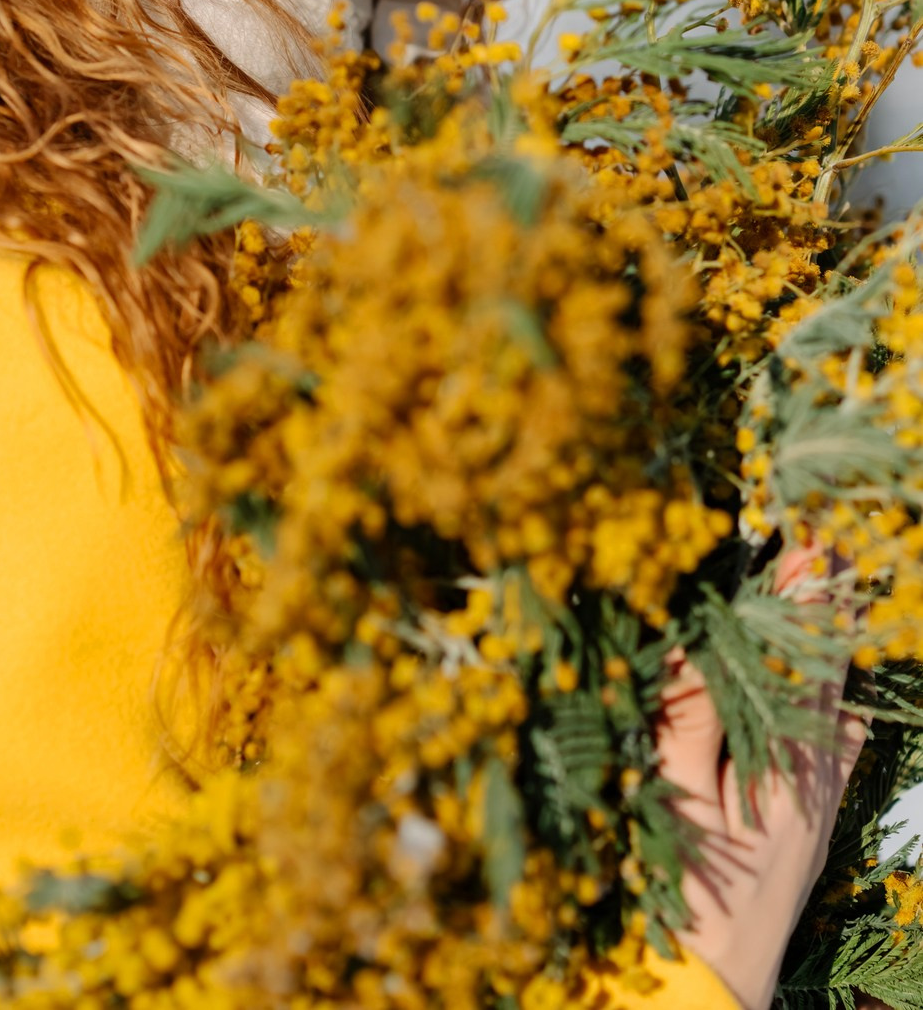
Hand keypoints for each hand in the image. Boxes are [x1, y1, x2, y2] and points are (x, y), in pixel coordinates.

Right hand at [654, 547, 865, 1009]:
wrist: (707, 994)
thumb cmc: (682, 896)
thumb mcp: (676, 799)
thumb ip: (691, 716)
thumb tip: (702, 638)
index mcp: (787, 766)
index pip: (803, 662)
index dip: (807, 600)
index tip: (813, 541)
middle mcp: (814, 780)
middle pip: (826, 679)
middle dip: (820, 615)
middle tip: (823, 550)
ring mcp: (813, 807)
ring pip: (829, 712)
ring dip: (821, 654)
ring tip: (819, 599)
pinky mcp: (803, 829)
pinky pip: (825, 748)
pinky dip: (820, 703)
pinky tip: (817, 694)